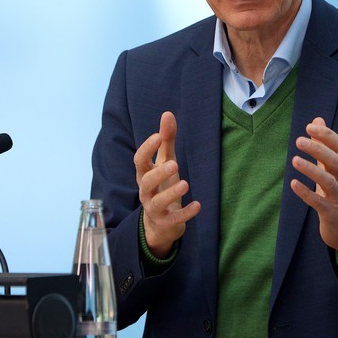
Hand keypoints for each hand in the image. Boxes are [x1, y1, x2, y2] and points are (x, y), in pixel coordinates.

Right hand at [134, 111, 200, 256]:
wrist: (160, 223)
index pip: (139, 161)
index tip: (158, 136)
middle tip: (174, 164)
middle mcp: (146, 191)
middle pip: (145, 182)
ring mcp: (154, 209)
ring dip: (171, 194)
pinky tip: (198, 205)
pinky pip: (173, 219)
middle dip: (158, 173)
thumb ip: (166, 140)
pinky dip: (185, 213)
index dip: (146, 148)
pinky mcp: (165, 223)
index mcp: (144, 174)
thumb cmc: (162, 185)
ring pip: (157, 202)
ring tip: (185, 184)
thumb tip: (167, 113)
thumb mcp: (165, 161)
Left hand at [291, 117, 337, 259]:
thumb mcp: (330, 168)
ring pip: (328, 181)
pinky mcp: (330, 213)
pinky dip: (306, 193)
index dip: (327, 135)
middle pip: (335, 161)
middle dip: (318, 149)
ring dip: (312, 169)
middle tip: (299, 140)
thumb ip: (323, 145)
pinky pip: (319, 202)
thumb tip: (317, 119)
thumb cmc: (335, 194)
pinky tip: (294, 184)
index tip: (310, 126)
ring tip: (295, 160)